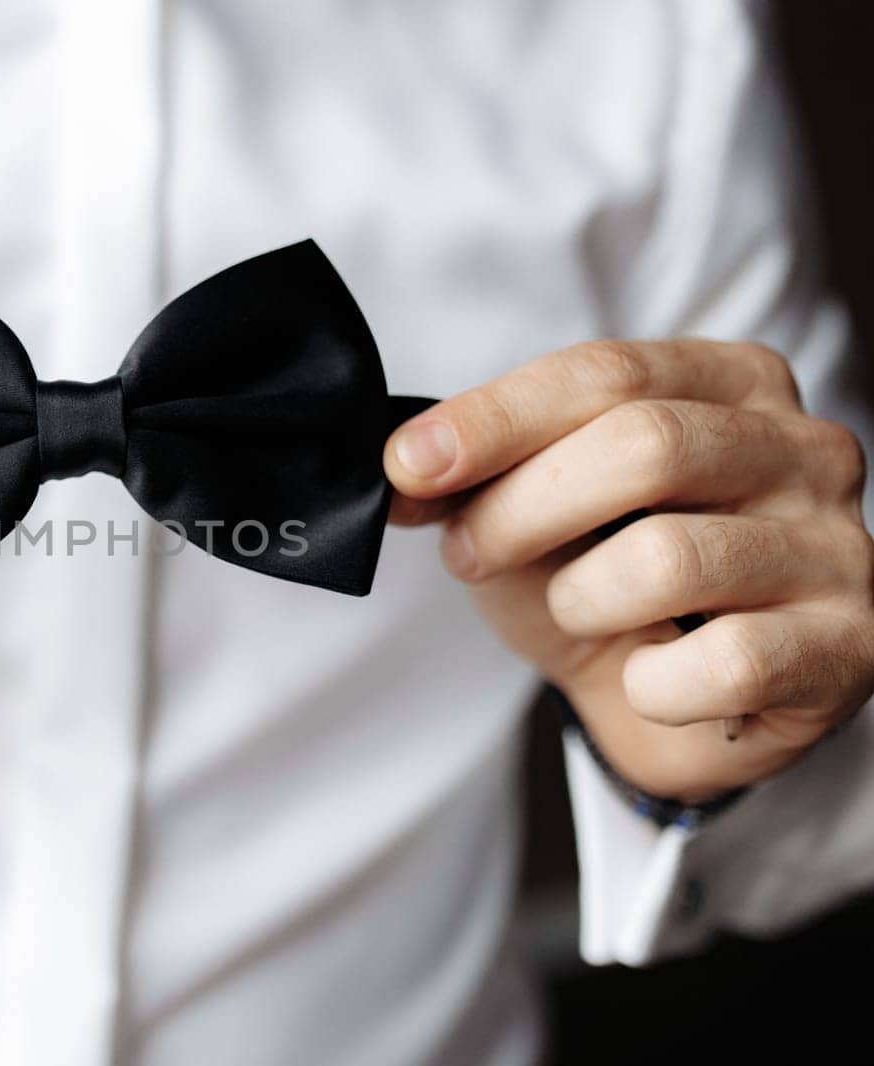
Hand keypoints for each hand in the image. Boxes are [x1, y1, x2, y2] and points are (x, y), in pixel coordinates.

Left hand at [385, 340, 873, 803]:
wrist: (681, 705)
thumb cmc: (609, 590)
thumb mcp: (529, 516)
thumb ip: (476, 479)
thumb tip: (406, 471)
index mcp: (730, 384)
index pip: (605, 373)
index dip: (495, 419)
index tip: (409, 465)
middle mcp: (804, 449)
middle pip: (643, 446)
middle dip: (523, 507)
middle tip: (470, 554)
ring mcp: (839, 547)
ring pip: (668, 557)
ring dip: (579, 601)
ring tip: (578, 615)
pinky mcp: (852, 647)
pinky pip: (719, 664)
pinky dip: (650, 684)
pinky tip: (650, 678)